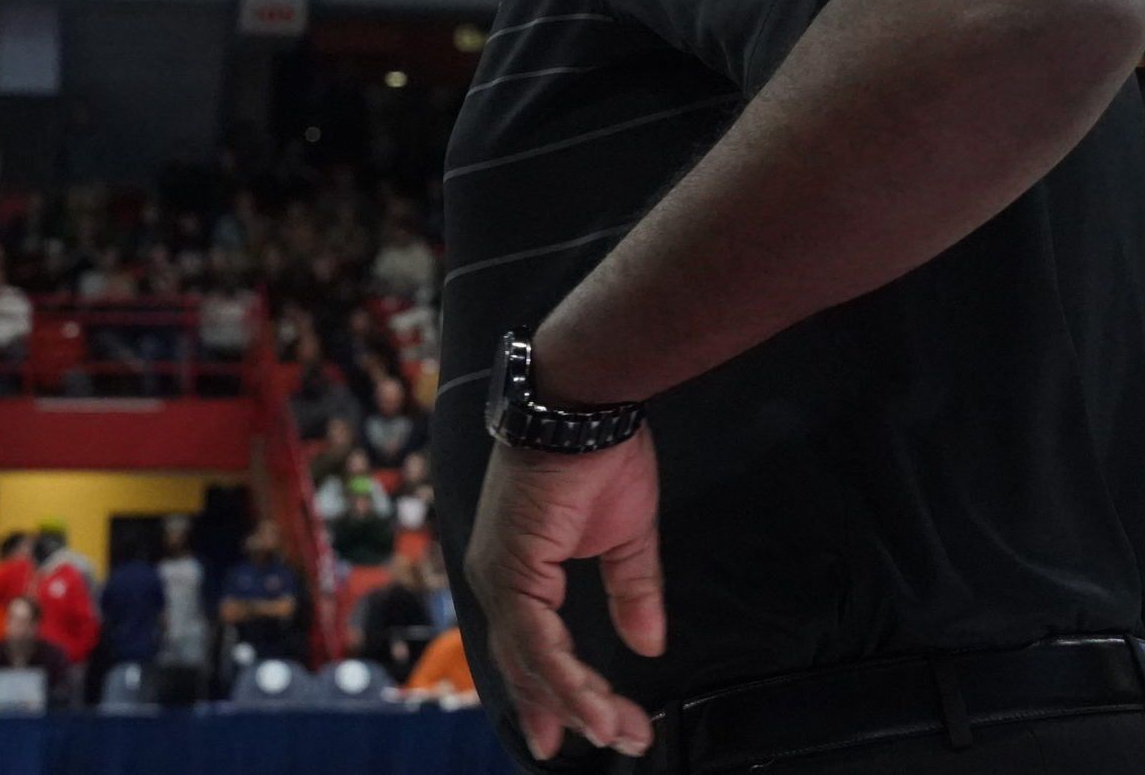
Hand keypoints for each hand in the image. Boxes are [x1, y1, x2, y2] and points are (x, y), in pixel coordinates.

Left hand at [464, 429, 664, 761]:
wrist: (586, 404)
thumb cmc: (600, 454)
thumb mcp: (625, 537)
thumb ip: (630, 592)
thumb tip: (647, 643)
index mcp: (517, 567)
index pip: (527, 646)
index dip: (549, 694)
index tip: (574, 733)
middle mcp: (497, 575)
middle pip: (524, 663)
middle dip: (567, 711)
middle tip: (614, 740)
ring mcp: (499, 571)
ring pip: (531, 660)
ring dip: (576, 702)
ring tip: (618, 730)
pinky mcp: (513, 565)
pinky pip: (536, 639)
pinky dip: (565, 677)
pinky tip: (595, 703)